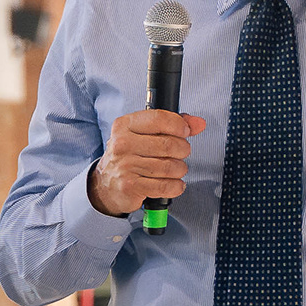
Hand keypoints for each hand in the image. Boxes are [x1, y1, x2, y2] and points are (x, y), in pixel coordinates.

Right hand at [88, 108, 202, 220]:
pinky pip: (166, 186)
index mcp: (125, 125)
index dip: (179, 125)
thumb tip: (199, 124)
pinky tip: (174, 183)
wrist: (106, 184)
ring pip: (170, 167)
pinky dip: (176, 186)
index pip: (159, 118)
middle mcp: (122, 144)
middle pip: (168, 144)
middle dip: (182, 150)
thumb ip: (172, 125)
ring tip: (176, 169)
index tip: (185, 132)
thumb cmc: (129, 156)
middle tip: (181, 153)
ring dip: (180, 169)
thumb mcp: (145, 134)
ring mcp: (125, 166)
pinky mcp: (131, 186)